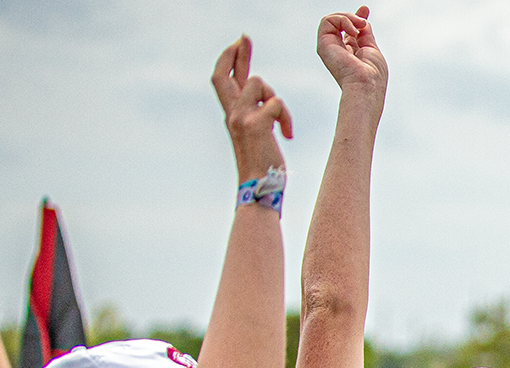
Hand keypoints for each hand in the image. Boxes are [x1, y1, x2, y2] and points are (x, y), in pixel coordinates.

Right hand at [211, 36, 290, 179]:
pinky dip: (286, 117)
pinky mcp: (255, 126)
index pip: (222, 80)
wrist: (261, 187)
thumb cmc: (263, 164)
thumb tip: (265, 98)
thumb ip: (256, 113)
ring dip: (275, 97)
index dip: (228, 59)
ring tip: (282, 124)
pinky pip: (276, 102)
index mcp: (231, 115)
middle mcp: (231, 114)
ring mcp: (241, 119)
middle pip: (223, 74)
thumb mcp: (256, 133)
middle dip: (235, 52)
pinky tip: (287, 134)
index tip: (238, 44)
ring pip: (257, 82)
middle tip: (245, 38)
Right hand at [317, 7, 387, 101]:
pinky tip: (353, 31)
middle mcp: (338, 50)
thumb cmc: (373, 74)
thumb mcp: (371, 49)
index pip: (349, 31)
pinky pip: (327, 20)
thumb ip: (365, 35)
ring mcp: (330, 47)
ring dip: (348, 18)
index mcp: (350, 53)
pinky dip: (342, 20)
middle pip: (340, 23)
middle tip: (363, 23)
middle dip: (352, 16)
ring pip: (333, 19)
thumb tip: (363, 21)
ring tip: (360, 26)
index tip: (364, 10)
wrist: (365, 85)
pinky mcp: (323, 44)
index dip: (355, 18)